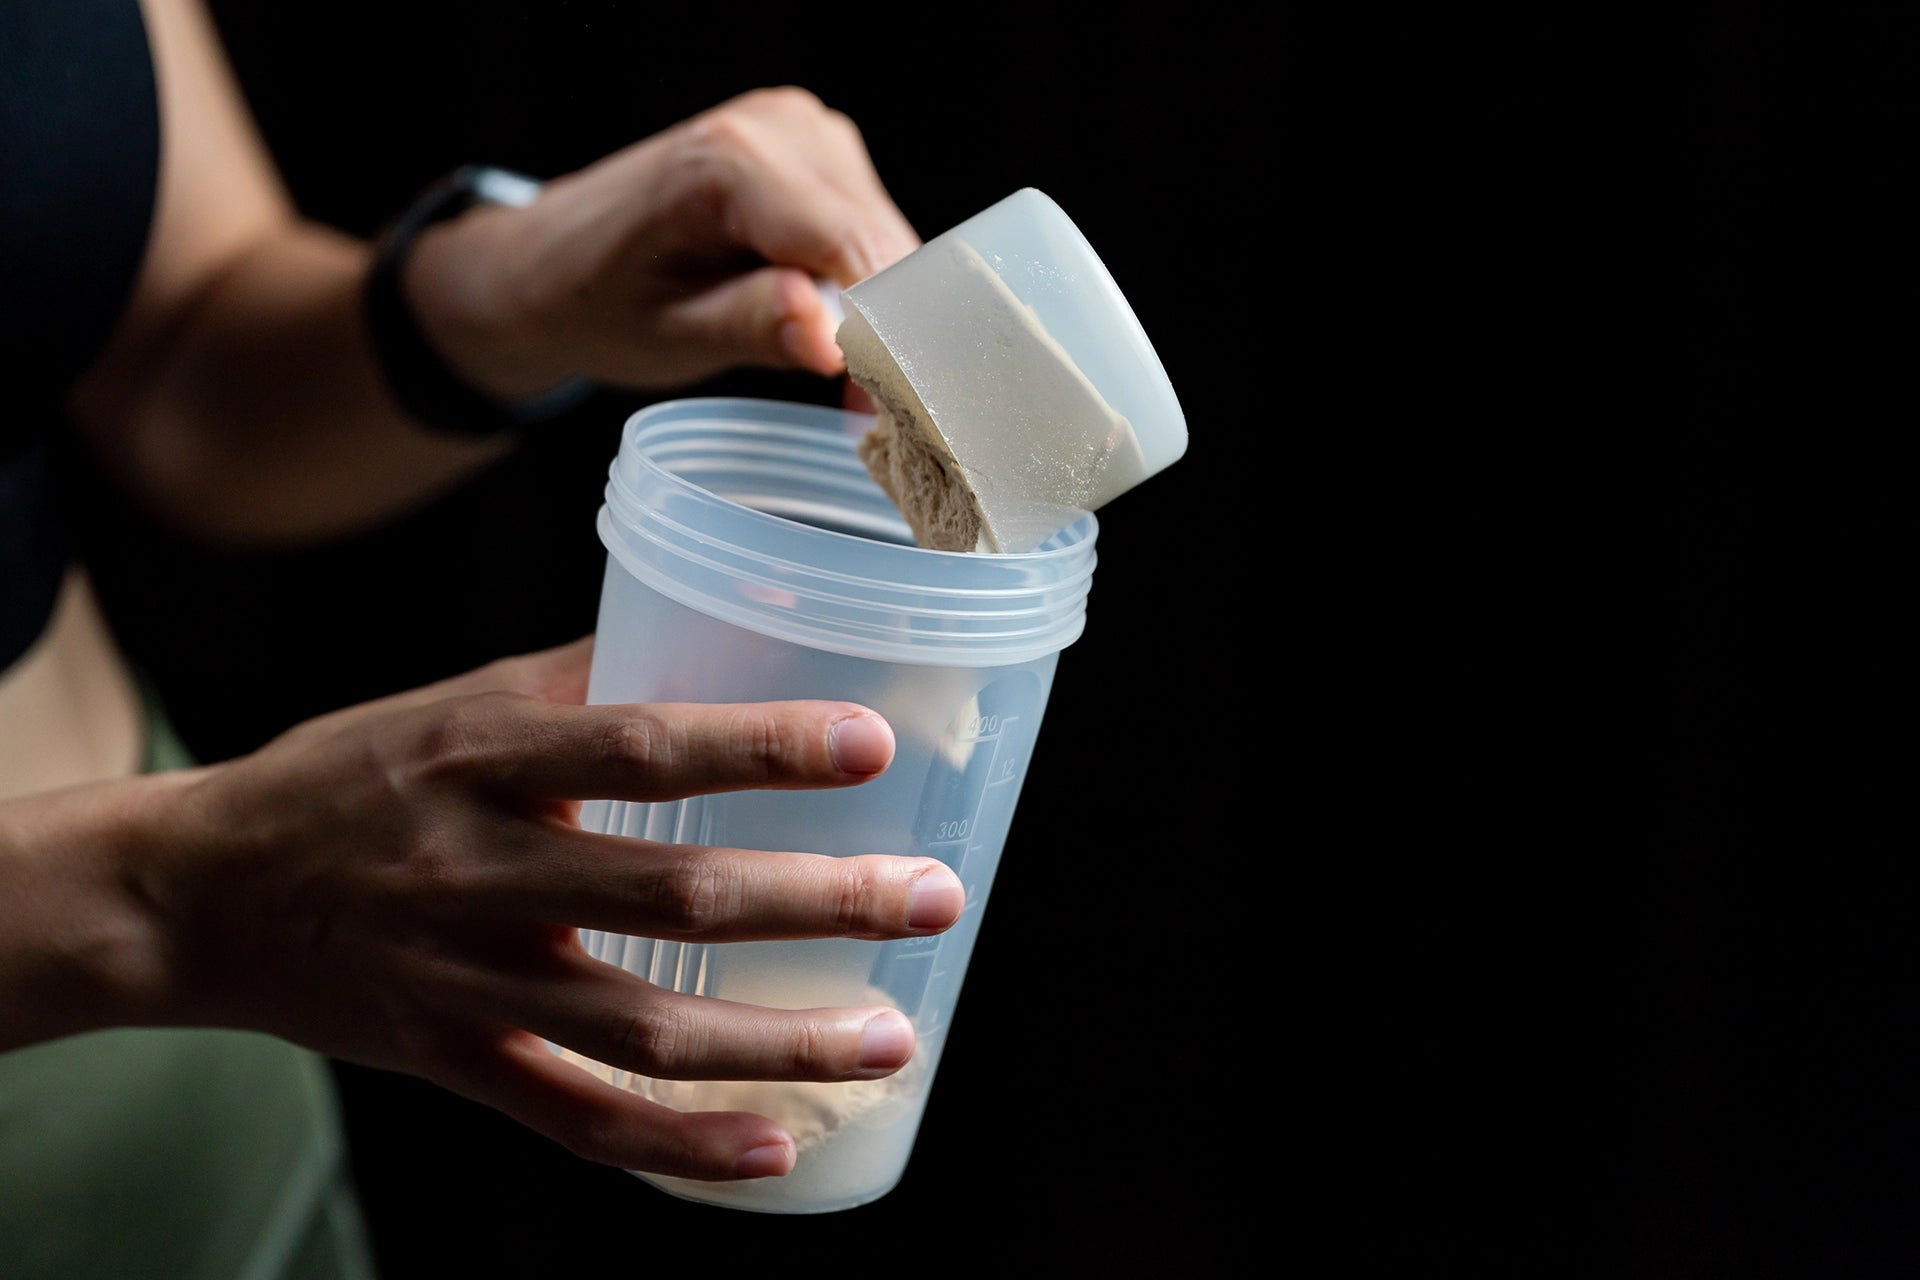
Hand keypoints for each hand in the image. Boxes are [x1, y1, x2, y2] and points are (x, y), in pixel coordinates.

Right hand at [119, 638, 962, 1180]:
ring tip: (894, 1037)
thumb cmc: (344, 779)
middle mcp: (479, 872)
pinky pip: (577, 1119)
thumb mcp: (449, 701)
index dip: (759, 747)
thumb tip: (708, 635)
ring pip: (643, 1031)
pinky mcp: (451, 1062)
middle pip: (670, 897)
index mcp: (483, 758)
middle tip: (933, 898)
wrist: (196, 894)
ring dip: (781, 1042)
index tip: (870, 744)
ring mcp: (466, 981)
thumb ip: (578, 678)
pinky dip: (680, 1147)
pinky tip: (777, 1147)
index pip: (641, 747)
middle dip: (818, 902)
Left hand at [408, 86, 922, 400]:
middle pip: (883, 245)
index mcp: (730, 161)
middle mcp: (780, 125)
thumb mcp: (666, 335)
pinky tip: (825, 324)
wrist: (549, 259)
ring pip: (890, 240)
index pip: (853, 250)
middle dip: (887, 331)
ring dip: (879, 312)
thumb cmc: (595, 301)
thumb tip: (834, 342)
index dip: (886, 336)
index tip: (886, 413)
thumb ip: (751, 327)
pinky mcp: (820, 150)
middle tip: (861, 411)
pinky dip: (865, 287)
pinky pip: (872, 228)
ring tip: (832, 370)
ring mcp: (805, 130)